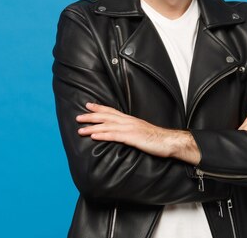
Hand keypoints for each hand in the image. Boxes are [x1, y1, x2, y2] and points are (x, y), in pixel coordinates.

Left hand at [76, 102, 200, 164]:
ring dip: (93, 127)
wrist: (168, 141)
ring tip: (81, 130)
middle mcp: (128, 121)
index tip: (88, 105)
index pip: (112, 111)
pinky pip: (114, 136)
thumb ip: (130, 130)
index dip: (99, 108)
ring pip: (107, 126)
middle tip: (78, 117)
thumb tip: (121, 133)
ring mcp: (129, 129)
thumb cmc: (156, 138)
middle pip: (106, 117)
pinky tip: (94, 136)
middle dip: (91, 116)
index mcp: (130, 120)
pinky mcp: (132, 138)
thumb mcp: (141, 130)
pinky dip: (103, 135)